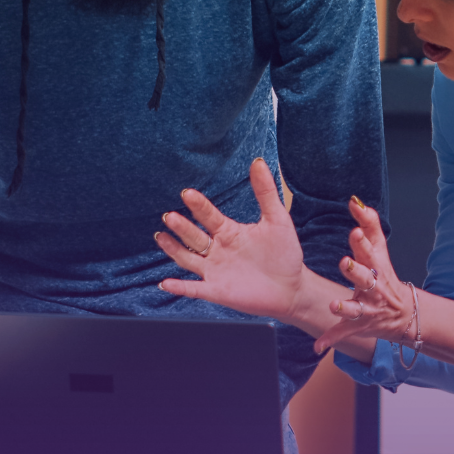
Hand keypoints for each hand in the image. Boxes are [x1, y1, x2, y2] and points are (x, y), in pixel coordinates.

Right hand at [154, 158, 306, 322]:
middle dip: (181, 226)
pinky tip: (165, 282)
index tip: (188, 193)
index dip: (199, 205)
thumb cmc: (284, 253)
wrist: (292, 288)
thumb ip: (265, 191)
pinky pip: (193, 289)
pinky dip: (180, 287)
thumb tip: (259, 162)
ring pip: (187, 258)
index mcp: (229, 232)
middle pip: (194, 236)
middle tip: (169, 215)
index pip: (209, 216)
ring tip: (161, 237)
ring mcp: (215, 270)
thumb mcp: (276, 219)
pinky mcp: (217, 291)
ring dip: (173, 249)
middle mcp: (218, 250)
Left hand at [313, 199, 416, 355]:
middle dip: (356, 271)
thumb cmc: (384, 274)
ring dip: (345, 307)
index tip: (354, 231)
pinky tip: (317, 346)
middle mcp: (372, 287)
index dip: (363, 241)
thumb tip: (356, 201)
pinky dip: (331, 339)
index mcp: (375, 266)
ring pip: (356, 308)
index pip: (370, 250)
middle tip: (345, 262)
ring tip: (334, 304)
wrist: (403, 313)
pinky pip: (343, 333)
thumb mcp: (380, 249)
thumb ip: (369, 224)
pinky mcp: (359, 325)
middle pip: (365, 278)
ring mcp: (367, 308)